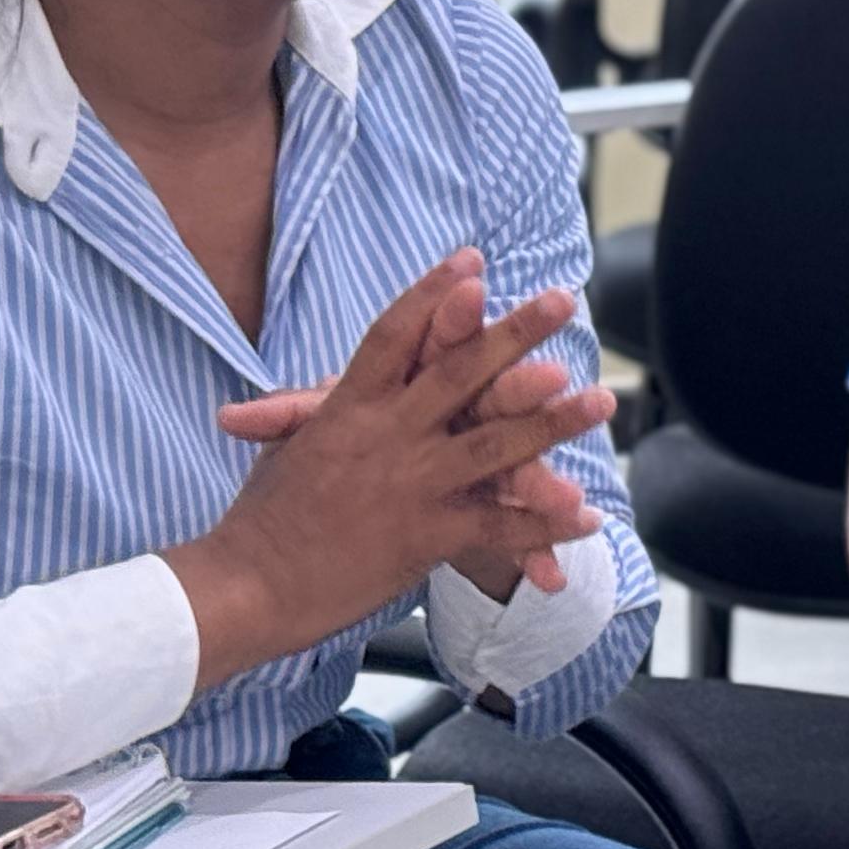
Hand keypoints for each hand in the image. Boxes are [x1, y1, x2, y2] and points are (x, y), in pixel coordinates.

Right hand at [175, 254, 611, 684]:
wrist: (244, 589)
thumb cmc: (262, 518)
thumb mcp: (285, 449)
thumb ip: (303, 410)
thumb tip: (304, 367)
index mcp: (346, 409)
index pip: (392, 336)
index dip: (431, 295)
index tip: (471, 260)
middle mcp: (384, 437)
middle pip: (458, 373)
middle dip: (515, 333)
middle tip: (563, 299)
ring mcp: (409, 486)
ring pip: (495, 445)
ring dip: (555, 421)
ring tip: (604, 399)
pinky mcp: (424, 536)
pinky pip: (497, 526)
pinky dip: (544, 525)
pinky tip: (588, 517)